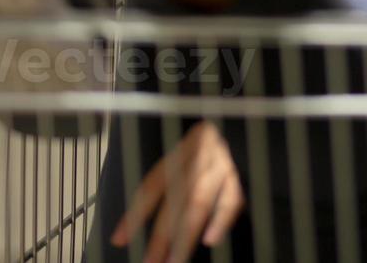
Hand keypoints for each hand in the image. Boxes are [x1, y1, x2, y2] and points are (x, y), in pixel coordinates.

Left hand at [111, 121, 244, 261]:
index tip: (119, 239)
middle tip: (150, 262)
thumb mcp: (189, 150)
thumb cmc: (212, 142)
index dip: (136, 214)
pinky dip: (221, 220)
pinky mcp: (243, 174)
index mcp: (180, 152)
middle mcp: (198, 158)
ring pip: (199, 203)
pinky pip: (232, 199)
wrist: (247, 117)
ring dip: (186, 236)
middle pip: (175, 200)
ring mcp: (221, 166)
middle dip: (161, 235)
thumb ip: (173, 177)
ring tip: (174, 260)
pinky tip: (211, 240)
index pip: (152, 186)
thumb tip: (145, 212)